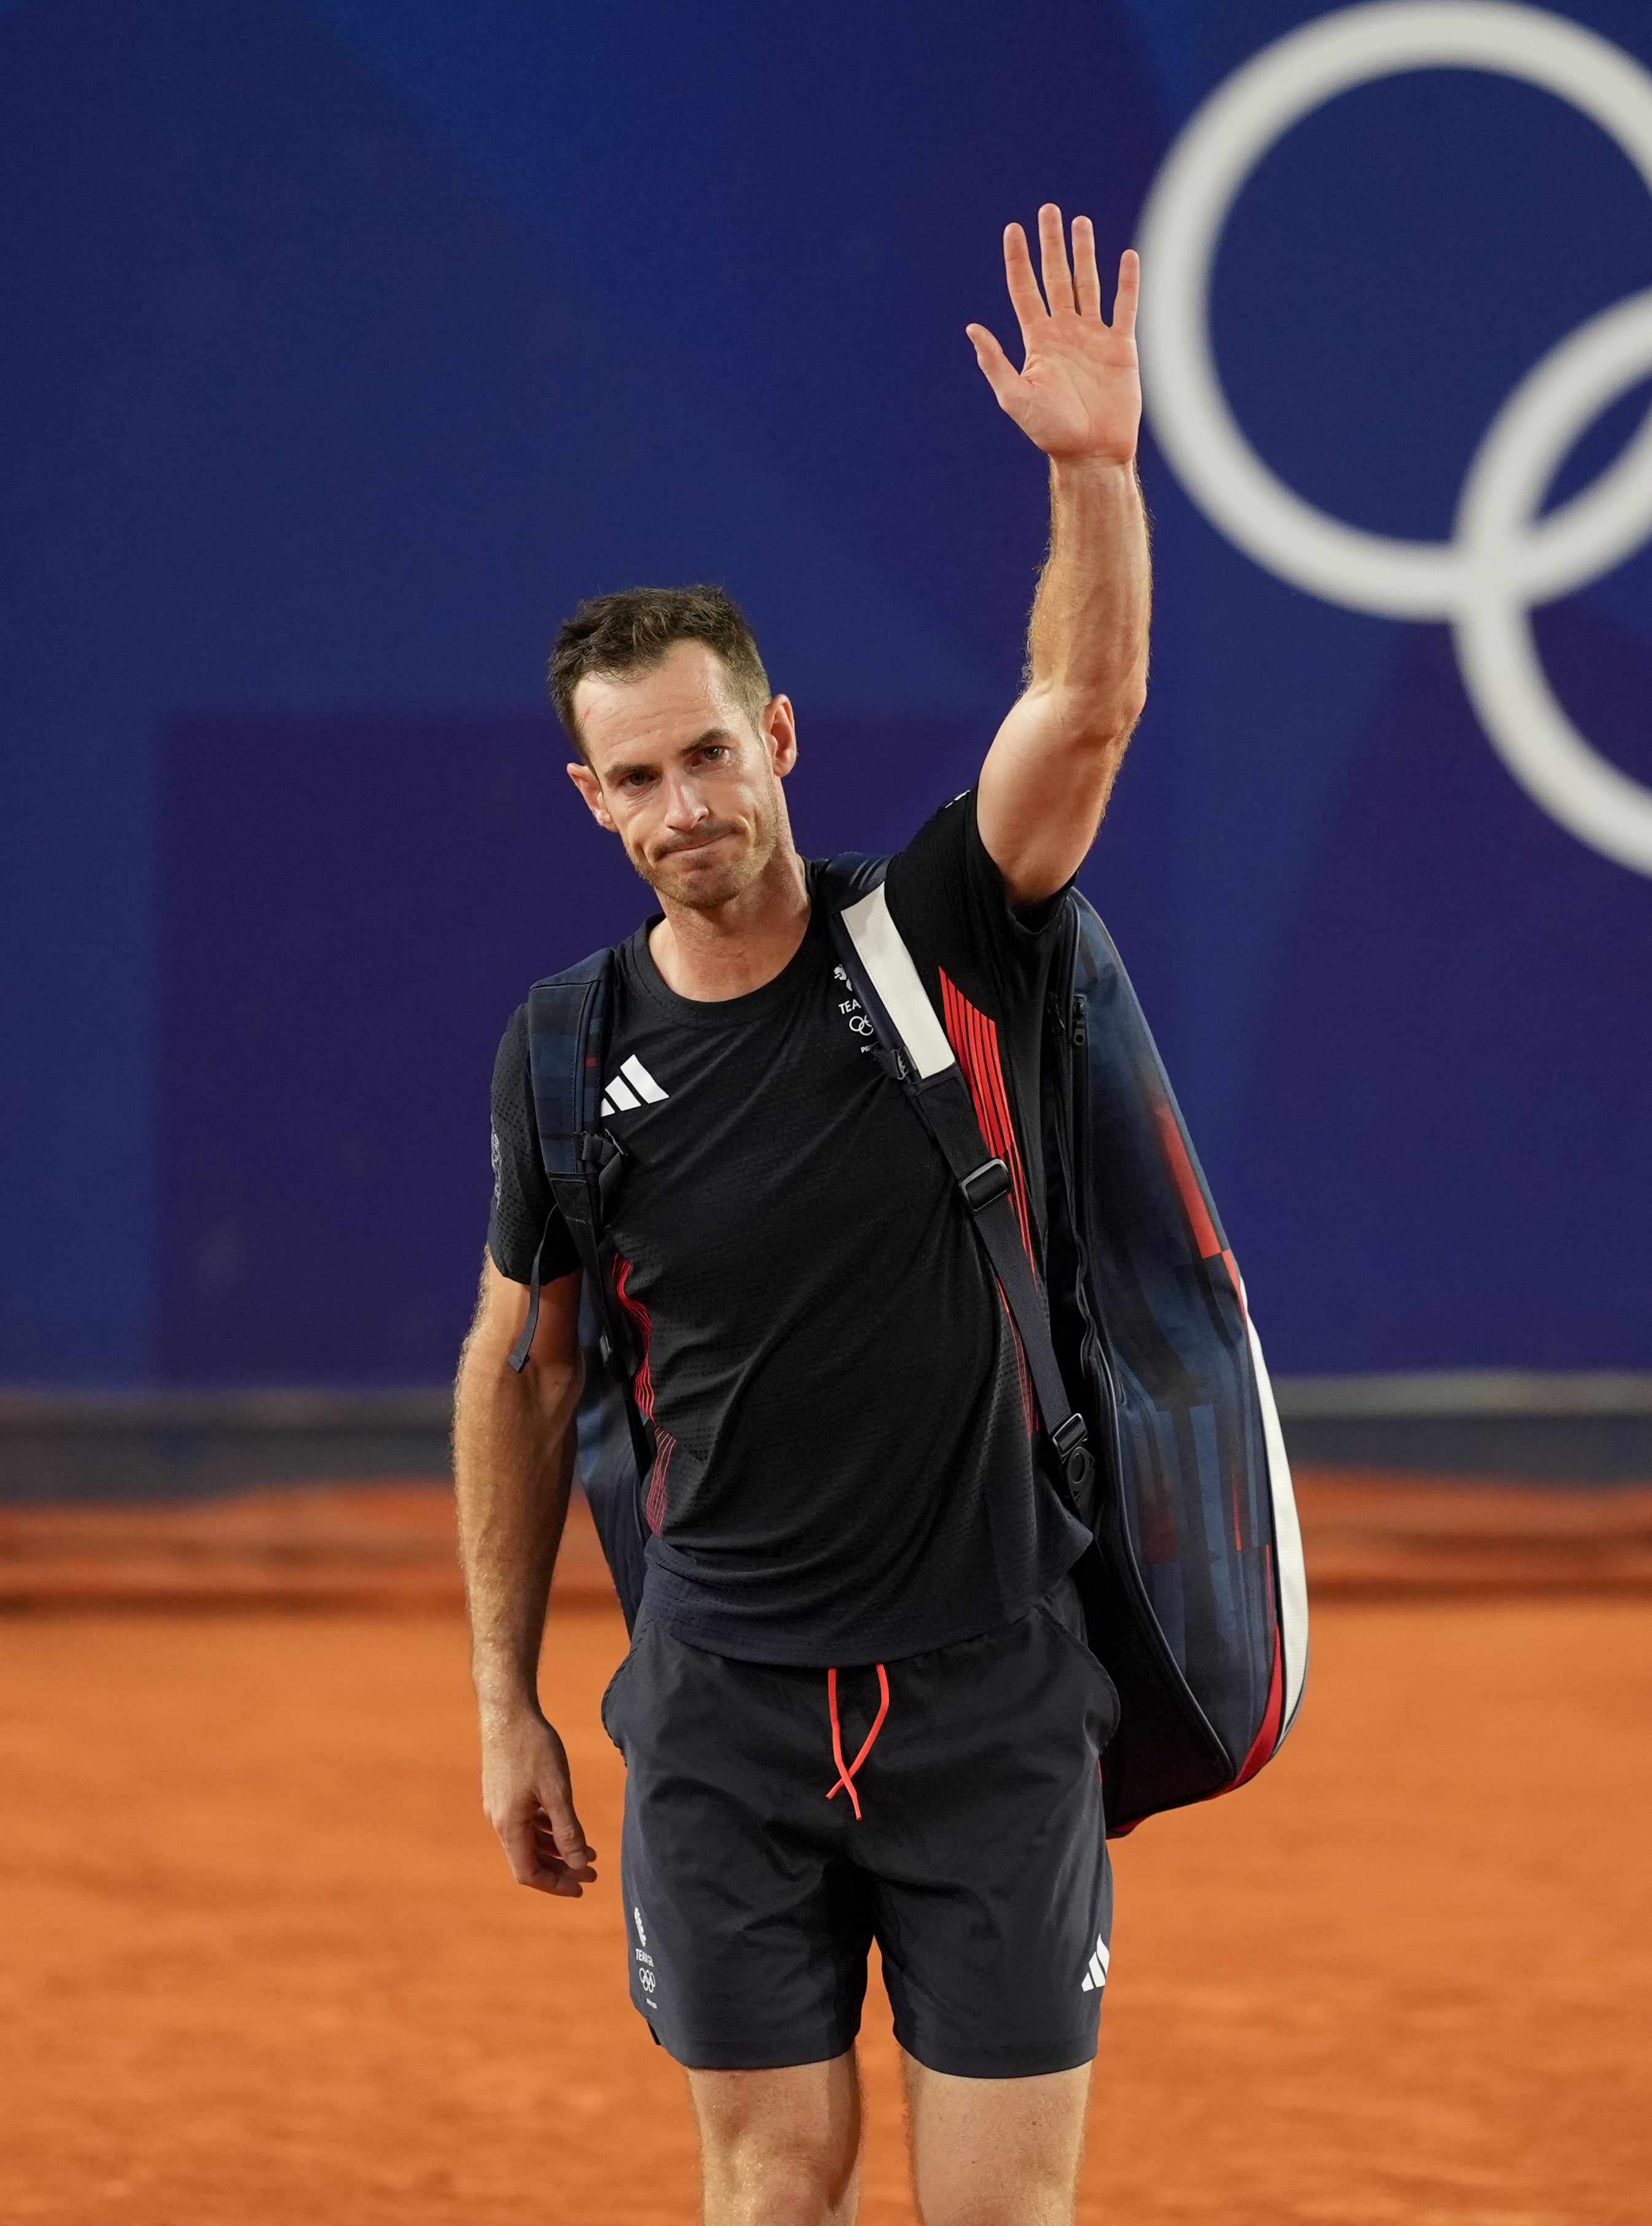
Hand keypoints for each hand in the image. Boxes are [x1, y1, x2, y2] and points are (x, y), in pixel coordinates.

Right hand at [480, 1708, 596, 1897]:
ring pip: (528, 1841)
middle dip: (560, 1869)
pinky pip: (524, 1823)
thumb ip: (567, 1831)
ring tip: (586, 1852)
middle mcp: (500, 1821)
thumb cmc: (533, 1748)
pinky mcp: (503, 1791)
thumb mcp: (557, 1791)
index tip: (582, 1886)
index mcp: (510, 1826)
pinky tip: (565, 1826)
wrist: (507, 1711)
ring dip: (555, 1849)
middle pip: (529, 1859)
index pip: (528, 1873)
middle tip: (591, 1871)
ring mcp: (500, 1806)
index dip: (555, 1885)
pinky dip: (545, 1830)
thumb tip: (577, 1865)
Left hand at [968, 206, 1139, 466]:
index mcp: (1038, 341)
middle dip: (1051, 245)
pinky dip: (1128, 282)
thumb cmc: (1051, 432)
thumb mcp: (1016, 398)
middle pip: (1057, 277)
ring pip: (1089, 284)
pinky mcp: (1121, 347)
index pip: (1025, 290)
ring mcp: (1093, 337)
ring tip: (1079, 223)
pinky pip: (1125, 307)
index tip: (1013, 229)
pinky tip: (1127, 257)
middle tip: (1049, 210)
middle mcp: (1065, 332)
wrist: (1091, 453)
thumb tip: (972, 328)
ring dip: (1085, 253)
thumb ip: (995, 363)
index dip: (1018, 260)